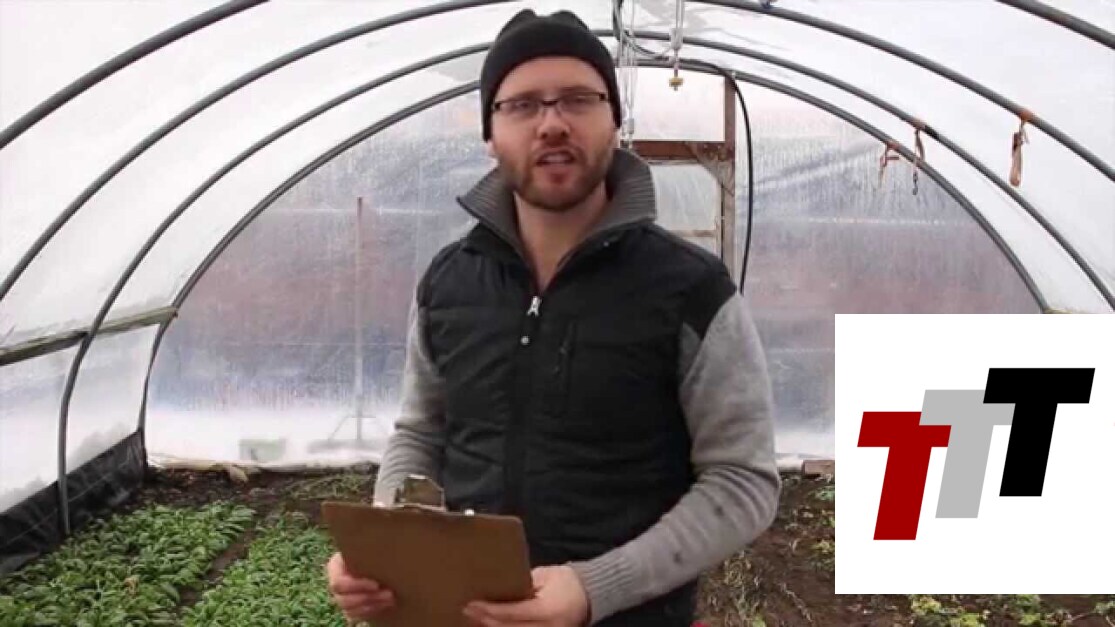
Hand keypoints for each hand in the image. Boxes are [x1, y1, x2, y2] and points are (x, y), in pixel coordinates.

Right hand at [325, 552, 394, 620]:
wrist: (377, 559)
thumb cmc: (372, 548)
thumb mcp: (366, 546)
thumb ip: (368, 550)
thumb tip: (377, 546)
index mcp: (334, 567)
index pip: (339, 583)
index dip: (357, 586)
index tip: (376, 584)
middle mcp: (335, 584)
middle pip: (343, 600)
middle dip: (368, 598)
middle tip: (389, 593)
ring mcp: (341, 598)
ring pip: (350, 610)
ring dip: (372, 606)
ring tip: (391, 598)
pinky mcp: (350, 609)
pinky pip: (356, 616)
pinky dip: (372, 611)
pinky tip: (386, 604)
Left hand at [463, 565, 589, 625]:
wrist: (589, 595)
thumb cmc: (565, 581)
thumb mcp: (544, 577)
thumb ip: (523, 586)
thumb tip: (497, 591)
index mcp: (548, 610)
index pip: (513, 613)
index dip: (490, 611)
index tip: (471, 605)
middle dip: (486, 622)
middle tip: (467, 613)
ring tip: (475, 621)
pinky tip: (491, 625)